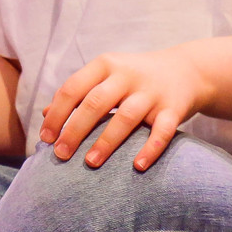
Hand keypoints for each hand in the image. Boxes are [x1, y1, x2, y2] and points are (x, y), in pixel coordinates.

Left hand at [40, 49, 211, 171]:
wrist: (186, 70)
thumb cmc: (134, 78)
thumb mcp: (106, 75)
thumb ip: (78, 92)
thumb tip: (44, 114)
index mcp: (106, 65)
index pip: (74, 88)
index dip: (57, 114)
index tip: (45, 139)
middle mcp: (128, 75)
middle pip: (96, 102)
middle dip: (75, 130)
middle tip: (60, 155)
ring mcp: (152, 92)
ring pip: (126, 117)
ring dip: (106, 141)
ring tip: (90, 163)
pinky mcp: (174, 108)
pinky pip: (162, 130)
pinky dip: (151, 148)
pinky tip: (138, 166)